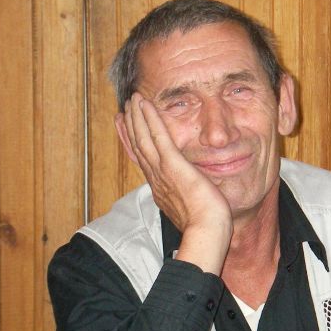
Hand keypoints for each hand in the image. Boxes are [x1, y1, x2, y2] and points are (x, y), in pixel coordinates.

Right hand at [121, 93, 231, 273]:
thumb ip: (187, 196)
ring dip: (138, 117)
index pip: (143, 161)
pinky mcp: (173, 165)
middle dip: (131, 126)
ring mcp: (162, 171)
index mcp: (161, 188)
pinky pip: (158, 136)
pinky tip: (145, 104)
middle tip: (124, 109)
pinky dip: (150, 119)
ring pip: (144, 138)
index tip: (127, 129)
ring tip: (133, 100)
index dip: (134, 143)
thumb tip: (193, 193)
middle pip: (138, 146)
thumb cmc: (206, 224)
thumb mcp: (192, 207)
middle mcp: (156, 178)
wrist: (206, 231)